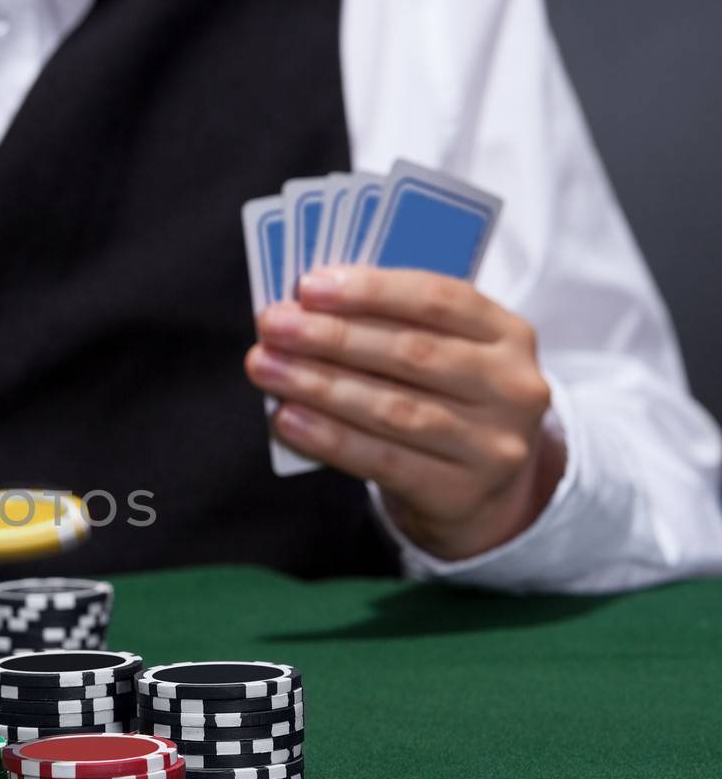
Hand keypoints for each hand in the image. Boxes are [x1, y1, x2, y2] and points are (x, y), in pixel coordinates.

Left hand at [246, 267, 563, 560]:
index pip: (439, 299)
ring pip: (392, 409)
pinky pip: (382, 461)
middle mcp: (511, 387)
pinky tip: (287, 418)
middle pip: (411, 353)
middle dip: (332, 337)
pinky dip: (328, 437)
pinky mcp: (459, 493)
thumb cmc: (446, 402)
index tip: (308, 286)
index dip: (371, 290)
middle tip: (273, 326)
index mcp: (508, 334)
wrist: (482, 491)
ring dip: (319, 385)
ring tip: (266, 368)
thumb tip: (306, 308)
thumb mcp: (444, 354)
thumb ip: (392, 327)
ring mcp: (491, 445)